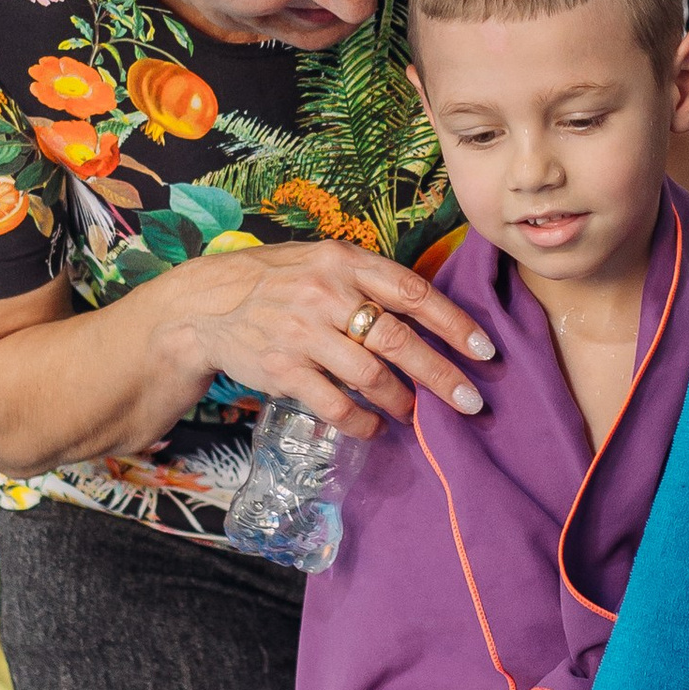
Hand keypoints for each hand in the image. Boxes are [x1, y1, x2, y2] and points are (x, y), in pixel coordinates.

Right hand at [178, 238, 496, 437]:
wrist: (204, 306)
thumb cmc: (276, 282)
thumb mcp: (320, 261)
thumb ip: (368, 281)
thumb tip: (429, 312)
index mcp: (344, 261)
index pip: (412, 291)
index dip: (455, 323)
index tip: (485, 350)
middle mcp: (325, 293)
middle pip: (398, 339)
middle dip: (441, 374)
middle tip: (470, 401)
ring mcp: (302, 333)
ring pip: (371, 375)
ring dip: (402, 401)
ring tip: (416, 413)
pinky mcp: (283, 370)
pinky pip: (336, 405)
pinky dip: (363, 423)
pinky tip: (374, 428)